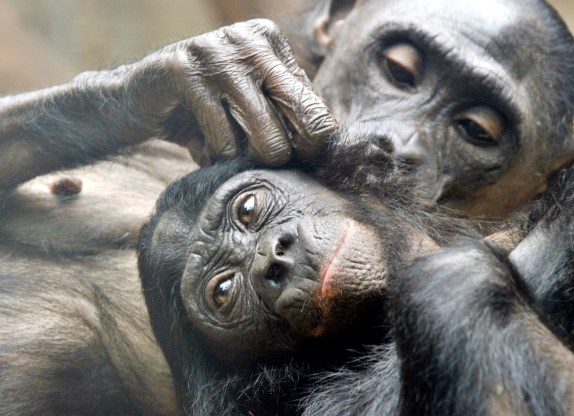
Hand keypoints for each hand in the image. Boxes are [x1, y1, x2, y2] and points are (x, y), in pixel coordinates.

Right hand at [123, 19, 336, 164]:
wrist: (135, 103)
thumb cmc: (205, 112)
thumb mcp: (254, 106)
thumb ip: (290, 114)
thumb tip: (328, 144)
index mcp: (271, 42)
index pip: (317, 109)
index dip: (310, 148)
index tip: (291, 160)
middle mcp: (248, 40)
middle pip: (300, 121)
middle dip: (282, 155)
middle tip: (255, 160)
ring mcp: (215, 51)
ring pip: (266, 136)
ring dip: (245, 161)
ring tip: (226, 152)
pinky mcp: (183, 72)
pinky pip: (223, 141)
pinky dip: (214, 158)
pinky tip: (200, 146)